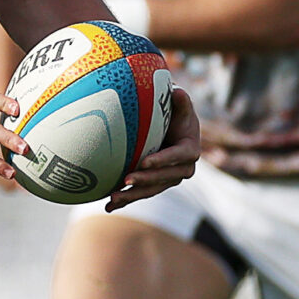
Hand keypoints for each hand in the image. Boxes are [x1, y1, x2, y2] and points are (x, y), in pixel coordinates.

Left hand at [107, 85, 199, 208]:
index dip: (162, 160)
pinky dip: (125, 200)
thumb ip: (181, 101)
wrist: (176, 130)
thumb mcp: (180, 107)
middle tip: (126, 180)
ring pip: (150, 190)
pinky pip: (141, 193)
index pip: (177, 157)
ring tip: (113, 198)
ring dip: (132, 195)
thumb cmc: (177, 114)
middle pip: (163, 178)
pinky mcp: (155, 185)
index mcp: (190, 151)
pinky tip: (109, 207)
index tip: (145, 162)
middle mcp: (182, 169)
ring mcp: (168, 179)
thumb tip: (177, 92)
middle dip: (144, 180)